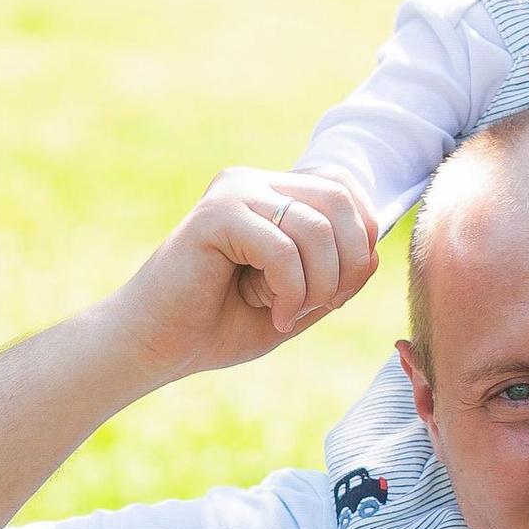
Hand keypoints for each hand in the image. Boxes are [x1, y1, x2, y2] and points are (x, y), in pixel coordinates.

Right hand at [111, 166, 381, 381]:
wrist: (153, 347)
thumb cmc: (220, 326)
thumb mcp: (299, 300)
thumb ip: (337, 274)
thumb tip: (376, 252)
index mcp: (272, 192)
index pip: (346, 191)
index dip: (361, 242)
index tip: (333, 293)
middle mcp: (253, 182)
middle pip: (341, 203)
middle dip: (346, 265)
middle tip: (317, 308)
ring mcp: (233, 193)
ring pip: (317, 228)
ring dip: (317, 285)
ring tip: (285, 313)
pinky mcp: (215, 215)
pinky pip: (284, 247)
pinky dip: (290, 290)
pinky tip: (271, 313)